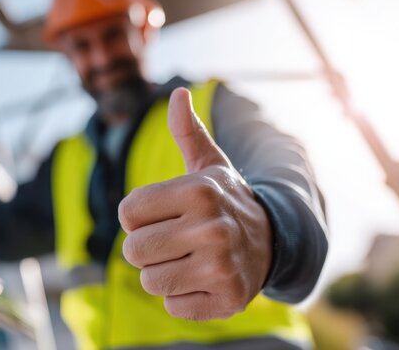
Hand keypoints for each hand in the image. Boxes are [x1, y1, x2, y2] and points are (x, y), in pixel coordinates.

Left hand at [118, 88, 272, 320]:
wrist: (272, 241)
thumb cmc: (226, 200)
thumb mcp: (209, 164)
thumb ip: (187, 131)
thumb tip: (177, 93)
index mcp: (198, 191)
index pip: (127, 213)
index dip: (138, 217)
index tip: (162, 215)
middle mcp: (211, 227)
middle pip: (133, 250)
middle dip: (146, 248)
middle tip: (174, 241)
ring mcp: (221, 266)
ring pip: (150, 281)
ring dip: (163, 273)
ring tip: (189, 259)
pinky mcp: (227, 299)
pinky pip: (172, 306)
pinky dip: (182, 297)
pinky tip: (203, 280)